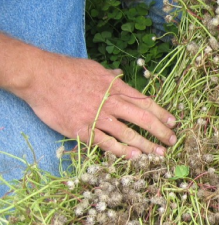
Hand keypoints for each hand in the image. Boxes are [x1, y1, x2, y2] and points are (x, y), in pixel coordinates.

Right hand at [16, 50, 176, 158]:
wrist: (39, 76)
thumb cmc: (67, 70)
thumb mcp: (94, 68)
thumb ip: (110, 77)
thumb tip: (121, 76)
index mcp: (115, 87)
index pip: (145, 102)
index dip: (161, 113)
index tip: (173, 122)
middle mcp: (110, 102)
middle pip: (142, 119)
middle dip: (160, 131)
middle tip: (172, 141)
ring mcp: (96, 117)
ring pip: (127, 133)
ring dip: (146, 145)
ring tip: (159, 154)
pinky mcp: (81, 129)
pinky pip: (105, 143)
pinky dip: (121, 151)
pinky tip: (134, 157)